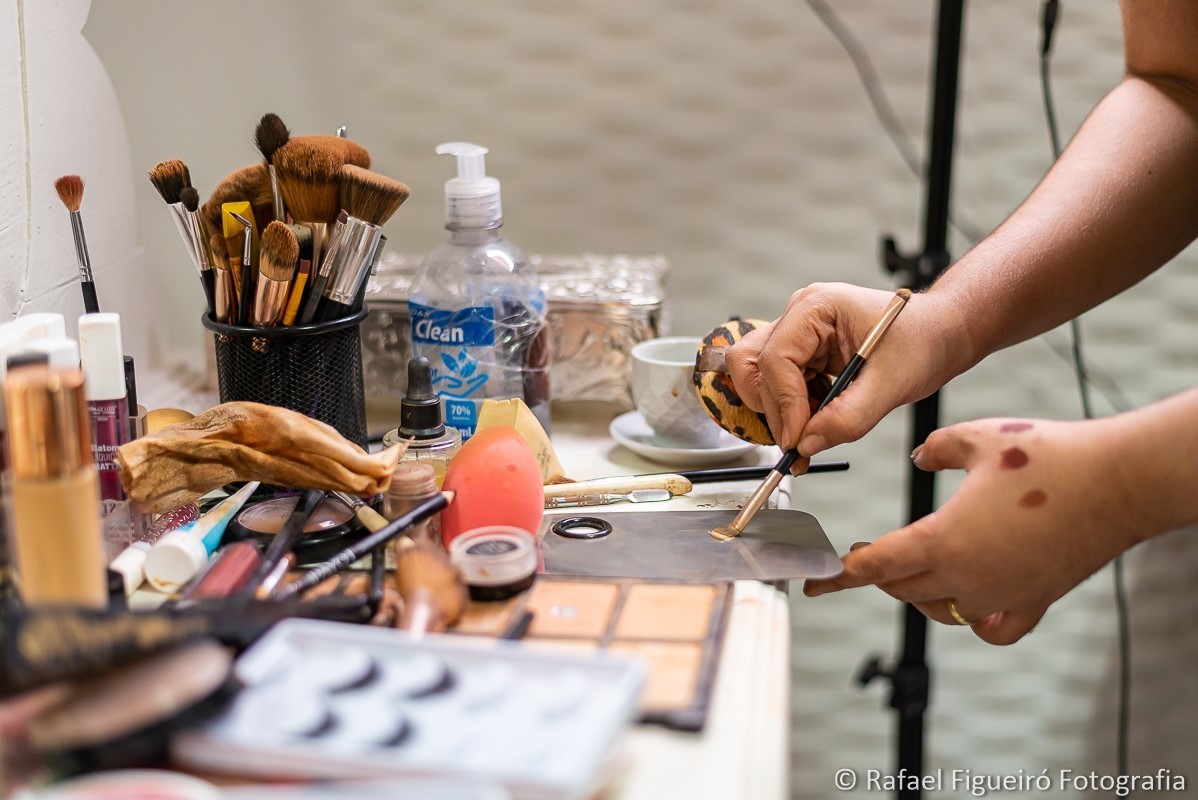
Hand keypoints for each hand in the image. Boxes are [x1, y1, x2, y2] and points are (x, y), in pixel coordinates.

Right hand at [723, 283, 963, 455]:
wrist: (940, 334)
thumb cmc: (923, 341)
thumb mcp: (891, 385)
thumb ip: (847, 418)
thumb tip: (806, 445)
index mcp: (817, 306)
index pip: (775, 359)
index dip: (783, 405)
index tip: (797, 441)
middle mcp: (799, 315)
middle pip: (751, 365)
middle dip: (772, 408)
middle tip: (797, 442)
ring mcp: (797, 332)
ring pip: (756, 377)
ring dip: (779, 410)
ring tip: (815, 427)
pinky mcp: (801, 352)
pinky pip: (776, 386)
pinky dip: (791, 410)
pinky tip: (822, 417)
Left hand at [803, 416, 1142, 643]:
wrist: (1118, 480)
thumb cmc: (1049, 454)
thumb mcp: (976, 437)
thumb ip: (937, 447)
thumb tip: (921, 456)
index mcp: (943, 539)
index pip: (875, 566)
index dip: (838, 575)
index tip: (814, 584)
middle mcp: (968, 576)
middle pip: (902, 588)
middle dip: (877, 572)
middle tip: (865, 554)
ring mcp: (1002, 593)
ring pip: (940, 609)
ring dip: (917, 591)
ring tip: (912, 566)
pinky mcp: (1035, 599)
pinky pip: (992, 626)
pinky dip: (973, 618)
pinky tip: (968, 599)